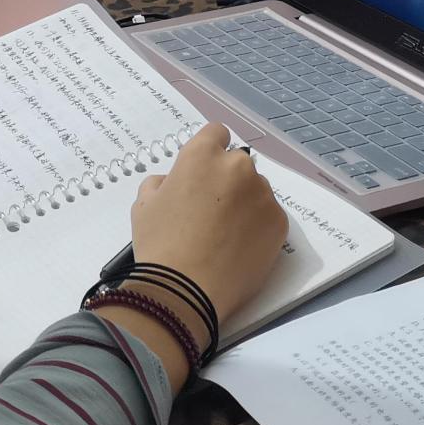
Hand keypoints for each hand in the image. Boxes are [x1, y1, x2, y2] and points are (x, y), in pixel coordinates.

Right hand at [129, 123, 287, 331]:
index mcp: (202, 155)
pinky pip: (268, 216)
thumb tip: (173, 182)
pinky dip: (258, 227)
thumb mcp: (143, 205)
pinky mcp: (279, 222)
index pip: (215, 133)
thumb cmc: (160, 244)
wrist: (187, 291)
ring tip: (226, 237)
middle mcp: (238, 167)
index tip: (203, 174)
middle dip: (227, 181)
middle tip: (211, 213)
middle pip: (237, 165)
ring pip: (255, 191)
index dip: (209, 152)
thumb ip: (161, 183)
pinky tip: (240, 249)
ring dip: (244, 204)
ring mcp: (263, 194)